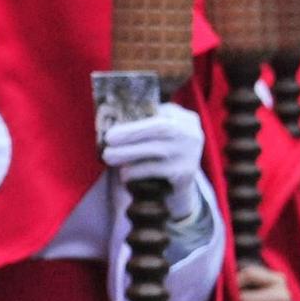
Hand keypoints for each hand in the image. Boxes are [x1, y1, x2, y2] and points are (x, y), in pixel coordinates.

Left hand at [102, 103, 204, 219]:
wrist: (176, 188)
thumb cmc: (160, 155)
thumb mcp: (157, 135)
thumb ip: (143, 123)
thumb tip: (111, 117)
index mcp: (185, 118)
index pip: (161, 111)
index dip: (137, 116)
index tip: (116, 123)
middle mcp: (192, 133)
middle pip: (160, 129)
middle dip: (131, 133)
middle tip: (107, 140)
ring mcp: (191, 153)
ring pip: (156, 150)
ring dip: (127, 153)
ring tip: (108, 157)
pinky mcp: (185, 173)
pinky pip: (155, 169)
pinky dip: (136, 171)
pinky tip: (124, 173)